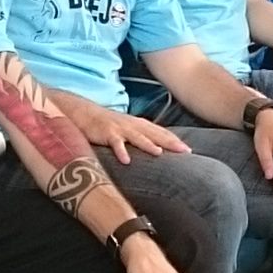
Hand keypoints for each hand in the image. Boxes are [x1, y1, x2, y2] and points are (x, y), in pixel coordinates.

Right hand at [68, 97, 189, 164]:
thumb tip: (155, 150)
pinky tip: (126, 160)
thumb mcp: (126, 130)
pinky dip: (120, 151)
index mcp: (138, 125)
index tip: (189, 150)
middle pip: (154, 134)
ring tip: (159, 153)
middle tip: (186, 151)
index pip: (160, 132)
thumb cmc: (106, 124)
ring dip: (148, 145)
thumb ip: (139, 138)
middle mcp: (132, 125)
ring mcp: (119, 129)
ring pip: (137, 137)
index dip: (175, 140)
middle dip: (170, 142)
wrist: (83, 112)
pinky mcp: (105, 133)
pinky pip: (114, 143)